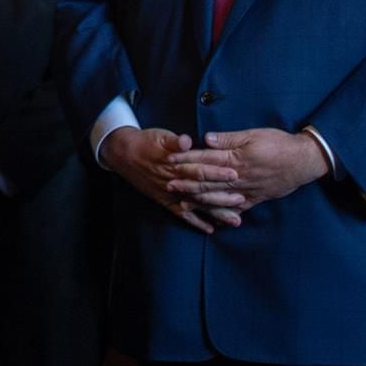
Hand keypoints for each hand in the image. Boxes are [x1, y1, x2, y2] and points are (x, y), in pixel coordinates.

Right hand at [100, 126, 239, 233]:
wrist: (123, 154)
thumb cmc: (145, 142)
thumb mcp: (160, 136)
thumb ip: (175, 141)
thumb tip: (186, 141)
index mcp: (175, 164)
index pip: (199, 169)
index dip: (217, 172)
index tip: (234, 173)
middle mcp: (174, 182)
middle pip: (201, 191)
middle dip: (222, 196)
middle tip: (242, 200)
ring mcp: (170, 194)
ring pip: (196, 206)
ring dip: (215, 213)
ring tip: (235, 220)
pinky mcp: (165, 201)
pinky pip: (182, 215)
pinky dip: (196, 222)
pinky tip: (211, 229)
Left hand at [166, 128, 330, 217]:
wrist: (304, 161)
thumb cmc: (279, 144)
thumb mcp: (253, 135)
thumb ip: (229, 139)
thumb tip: (207, 139)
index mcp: (236, 159)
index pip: (205, 159)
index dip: (186, 159)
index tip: (169, 160)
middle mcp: (239, 177)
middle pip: (208, 181)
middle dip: (186, 183)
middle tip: (167, 185)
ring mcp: (247, 190)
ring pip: (219, 198)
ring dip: (199, 200)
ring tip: (183, 203)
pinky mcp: (256, 199)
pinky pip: (236, 208)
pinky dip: (223, 214)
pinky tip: (212, 218)